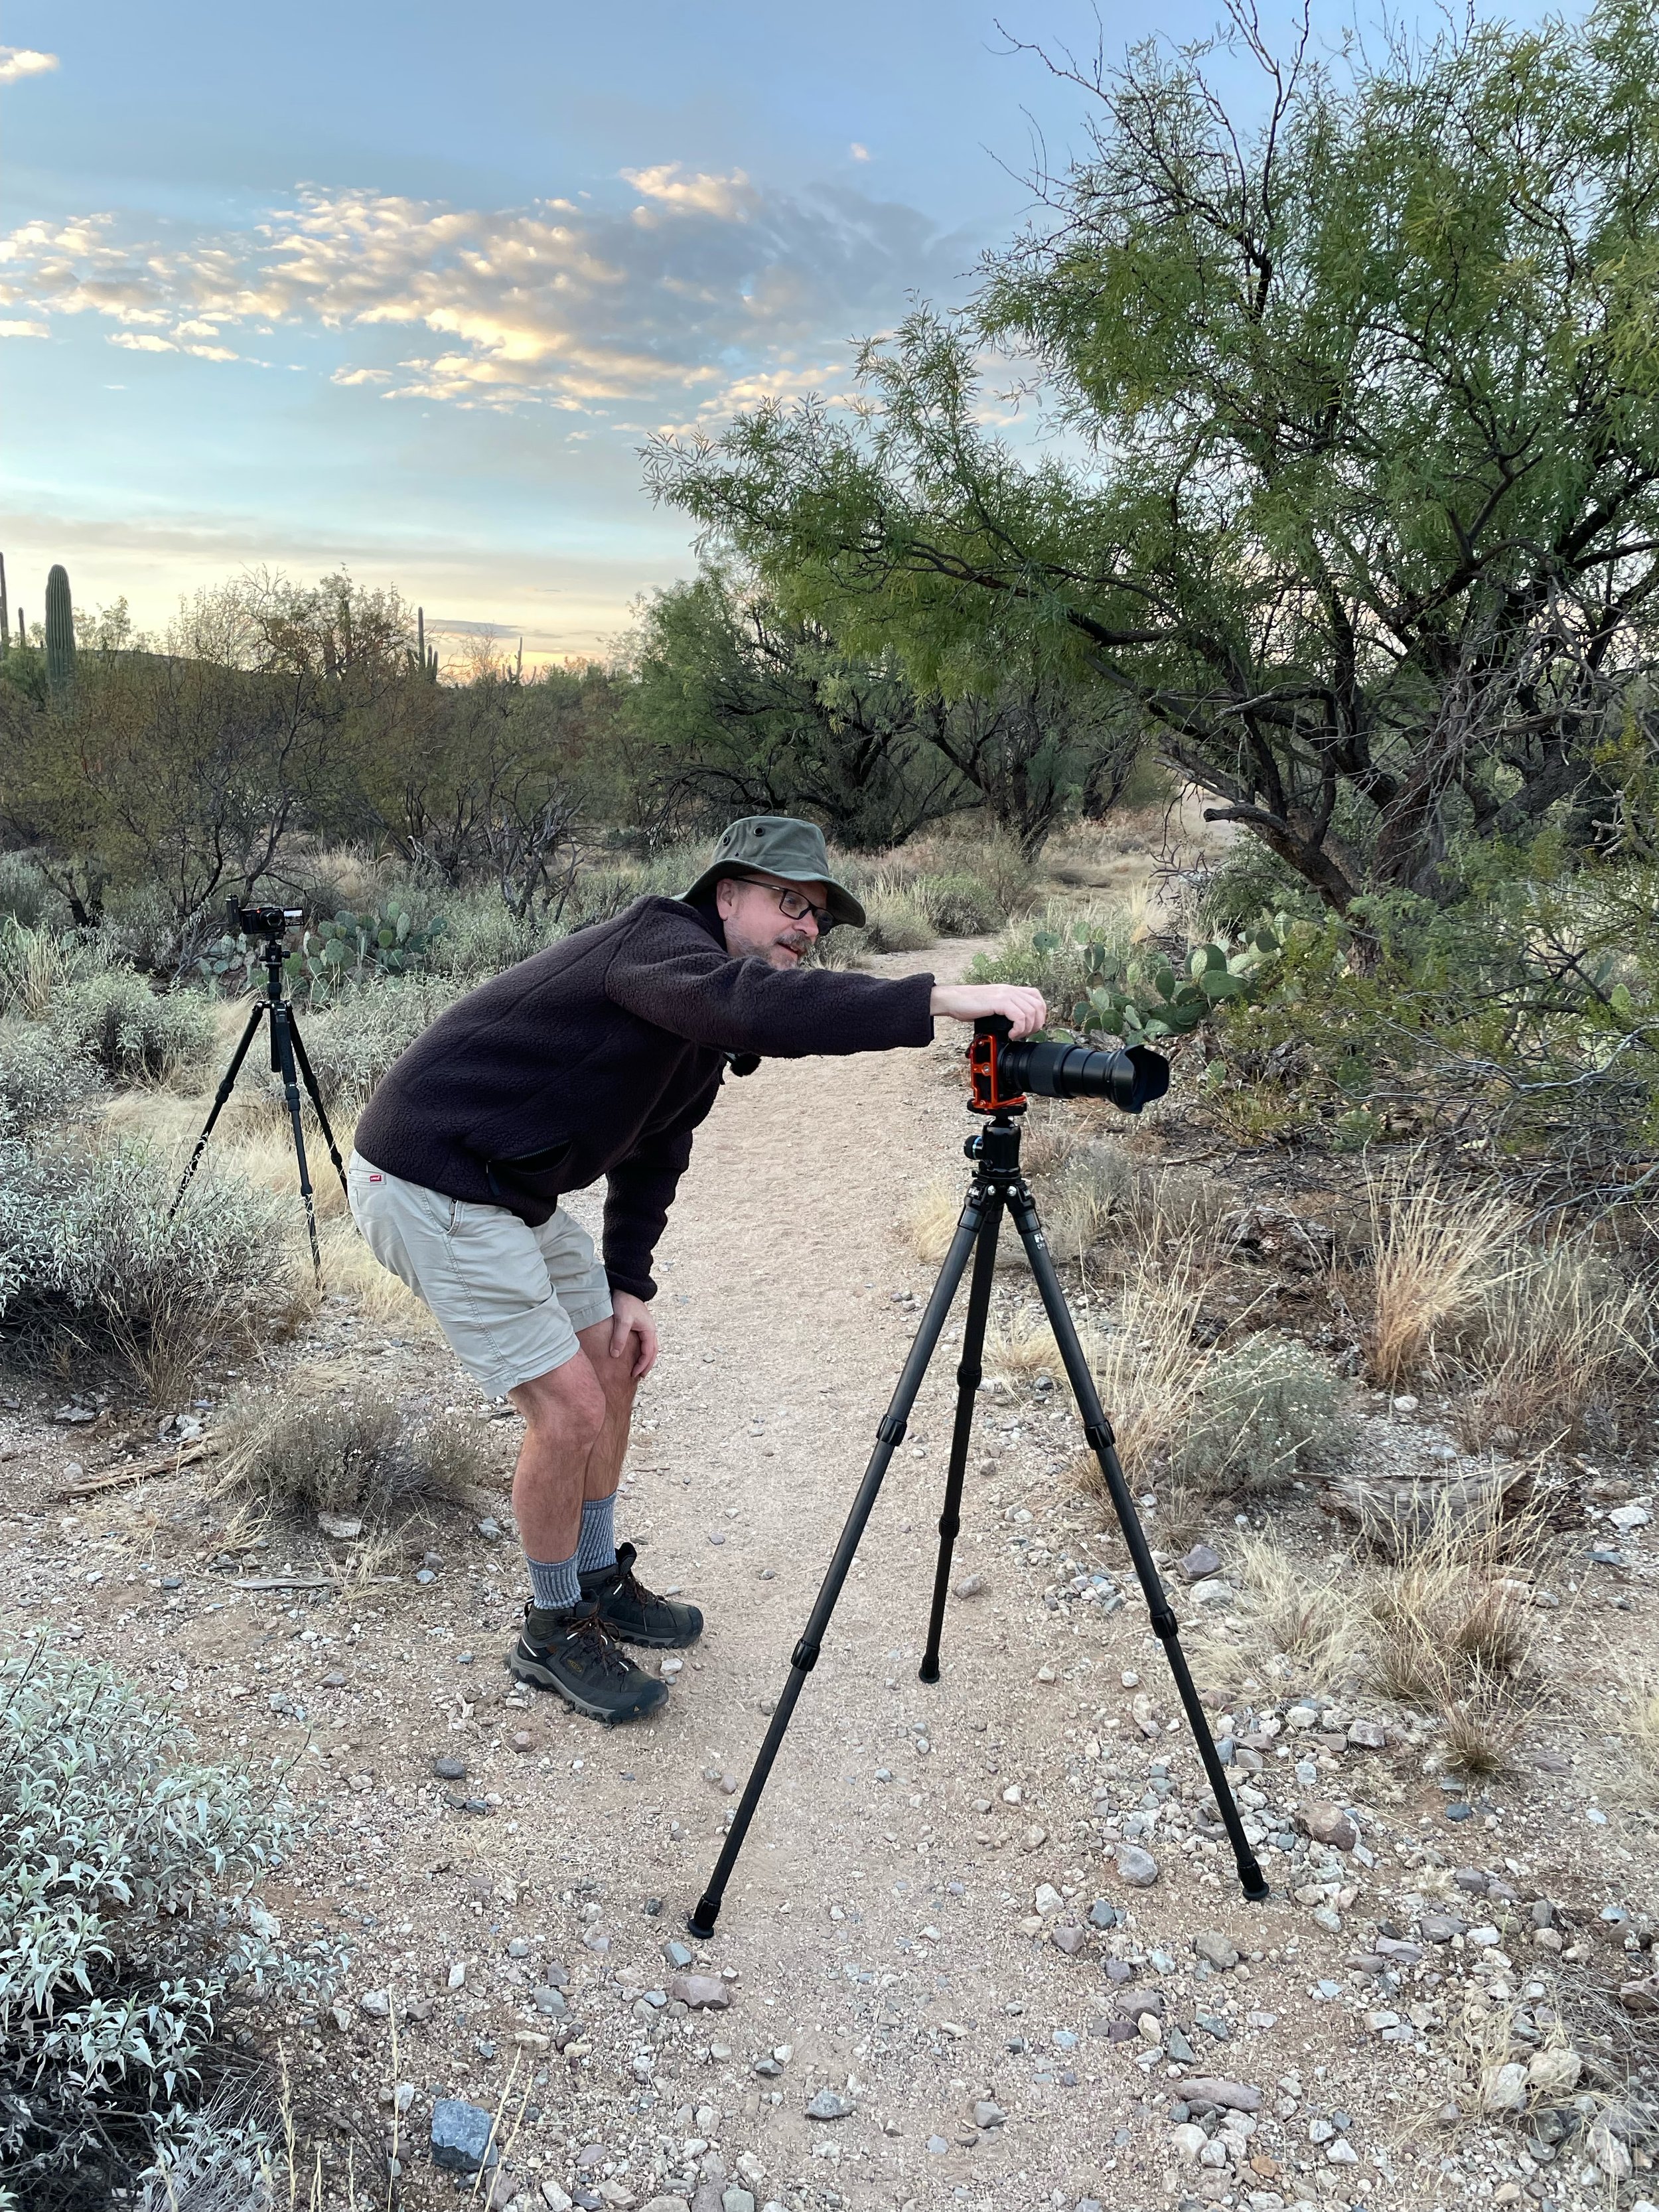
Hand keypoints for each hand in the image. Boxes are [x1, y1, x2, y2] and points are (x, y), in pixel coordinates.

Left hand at [608, 1291, 657, 1379]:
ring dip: (646, 1359)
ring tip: (639, 1368)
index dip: (642, 1365)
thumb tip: (615, 1355)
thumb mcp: (622, 1320)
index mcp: (649, 1330)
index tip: (633, 1374)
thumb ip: (619, 1338)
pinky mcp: (641, 1325)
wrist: (626, 1287)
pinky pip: (645, 1342)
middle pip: (652, 1352)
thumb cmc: (625, 1301)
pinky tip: (636, 1354)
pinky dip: (642, 1351)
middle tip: (640, 1376)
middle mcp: (650, 1330)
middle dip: (647, 1365)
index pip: (648, 1353)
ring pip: (650, 1347)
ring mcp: (646, 1327)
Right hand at [928, 983, 1047, 1038]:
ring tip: (1016, 1035)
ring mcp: (1005, 994)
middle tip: (1025, 1034)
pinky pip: (1019, 1016)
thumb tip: (1015, 1025)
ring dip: (1027, 1029)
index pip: (1037, 997)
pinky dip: (1018, 1029)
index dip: (1040, 1013)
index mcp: (1010, 990)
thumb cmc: (967, 1005)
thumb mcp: (991, 1006)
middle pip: (1038, 1005)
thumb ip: (1005, 1010)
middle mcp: (1010, 990)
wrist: (952, 1000)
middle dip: (1036, 1024)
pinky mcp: (999, 1001)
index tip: (1032, 1026)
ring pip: (1031, 1012)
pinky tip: (1011, 1035)